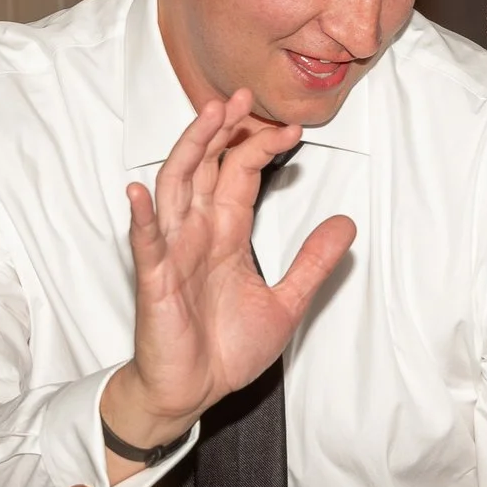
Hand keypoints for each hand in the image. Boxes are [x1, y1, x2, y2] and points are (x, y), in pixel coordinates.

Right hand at [105, 93, 353, 450]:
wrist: (194, 390)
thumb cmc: (225, 348)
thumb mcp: (287, 302)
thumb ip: (313, 262)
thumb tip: (347, 226)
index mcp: (225, 235)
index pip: (238, 176)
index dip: (260, 149)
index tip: (292, 129)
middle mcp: (196, 235)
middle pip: (205, 168)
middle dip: (222, 131)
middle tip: (243, 96)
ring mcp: (173, 254)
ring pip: (176, 190)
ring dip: (189, 152)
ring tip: (208, 118)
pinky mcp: (155, 283)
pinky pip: (146, 245)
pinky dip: (143, 218)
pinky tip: (139, 192)